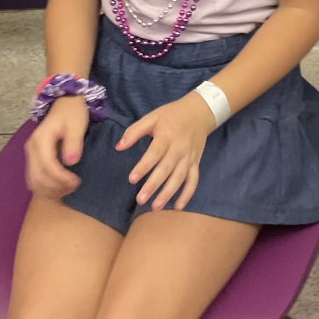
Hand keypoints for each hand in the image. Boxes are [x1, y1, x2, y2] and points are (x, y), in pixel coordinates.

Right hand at [25, 95, 87, 199]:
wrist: (65, 103)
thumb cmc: (72, 112)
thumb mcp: (76, 124)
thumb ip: (73, 143)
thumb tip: (70, 163)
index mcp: (40, 140)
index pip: (47, 166)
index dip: (61, 178)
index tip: (76, 181)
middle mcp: (31, 148)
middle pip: (38, 177)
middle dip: (56, 186)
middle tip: (75, 185)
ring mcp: (31, 154)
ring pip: (34, 181)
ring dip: (50, 189)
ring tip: (69, 187)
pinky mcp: (34, 158)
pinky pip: (35, 178)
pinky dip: (46, 186)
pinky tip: (60, 186)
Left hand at [116, 92, 215, 211]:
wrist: (199, 111)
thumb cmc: (172, 115)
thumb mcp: (153, 117)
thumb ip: (134, 131)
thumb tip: (118, 147)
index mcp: (167, 136)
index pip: (154, 153)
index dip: (143, 166)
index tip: (131, 179)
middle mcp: (179, 148)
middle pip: (166, 169)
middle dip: (153, 185)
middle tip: (140, 200)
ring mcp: (189, 157)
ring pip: (179, 178)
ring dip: (168, 193)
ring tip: (155, 207)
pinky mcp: (196, 163)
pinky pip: (193, 180)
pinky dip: (187, 194)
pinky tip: (178, 207)